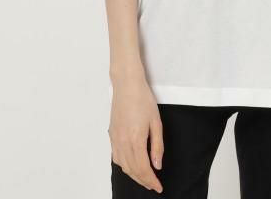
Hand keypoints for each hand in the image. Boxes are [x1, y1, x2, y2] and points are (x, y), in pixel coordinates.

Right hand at [108, 76, 163, 192]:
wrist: (127, 85)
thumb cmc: (143, 99)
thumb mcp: (156, 122)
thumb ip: (157, 145)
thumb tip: (157, 165)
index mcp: (135, 140)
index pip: (143, 168)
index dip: (151, 180)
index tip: (159, 187)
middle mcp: (122, 143)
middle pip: (132, 170)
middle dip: (144, 180)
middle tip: (154, 185)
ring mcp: (115, 139)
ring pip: (123, 166)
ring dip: (134, 175)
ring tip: (145, 178)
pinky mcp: (112, 135)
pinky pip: (116, 158)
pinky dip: (125, 166)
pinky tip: (131, 166)